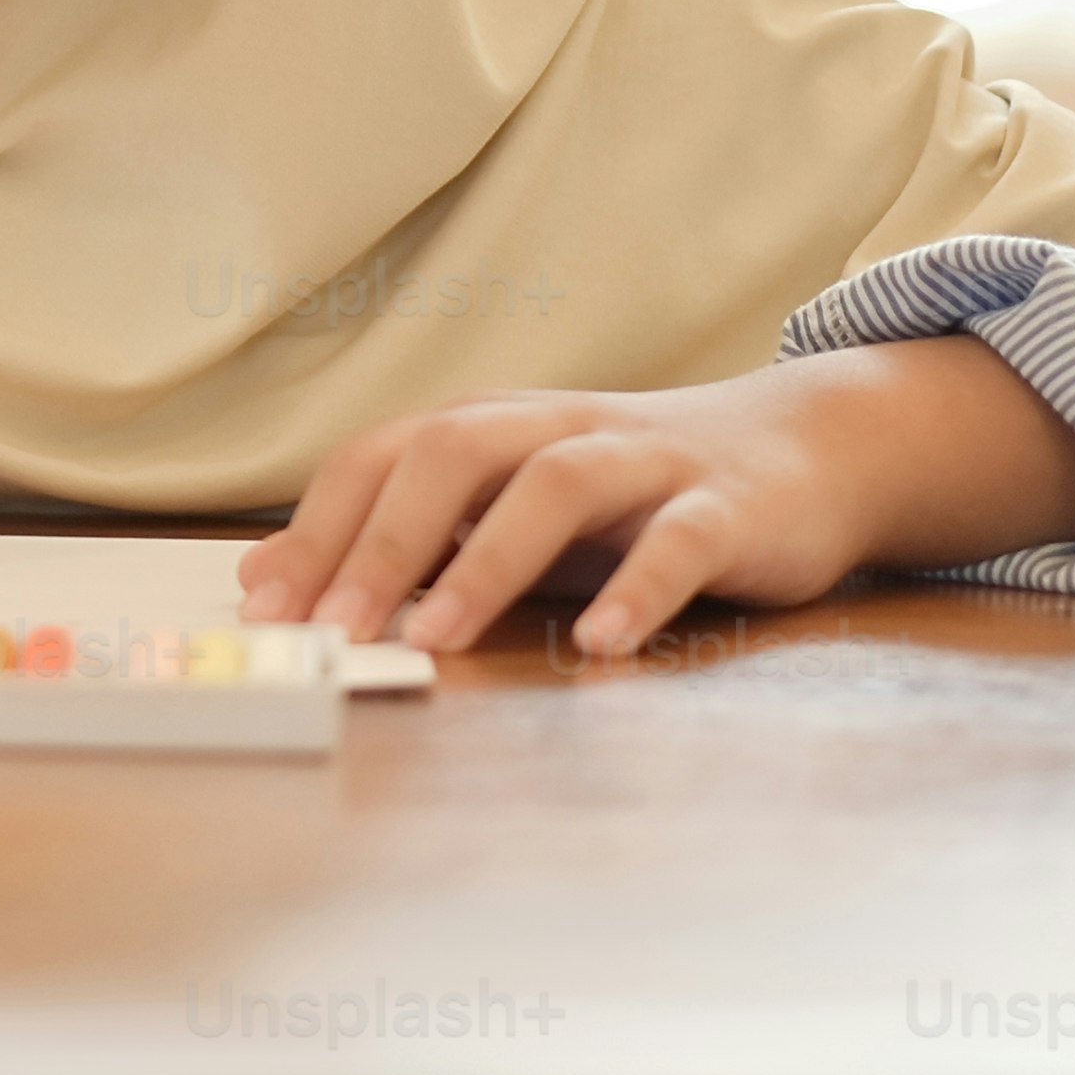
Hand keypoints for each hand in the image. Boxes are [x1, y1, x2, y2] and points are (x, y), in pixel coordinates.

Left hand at [243, 342, 1074, 661]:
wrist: (808, 448)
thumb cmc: (635, 494)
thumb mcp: (515, 505)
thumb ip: (415, 534)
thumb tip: (275, 575)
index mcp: (497, 428)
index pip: (385, 456)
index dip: (321, 525)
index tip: (266, 607)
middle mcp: (559, 429)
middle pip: (454, 453)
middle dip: (384, 541)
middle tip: (333, 630)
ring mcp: (647, 463)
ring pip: (556, 485)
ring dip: (488, 561)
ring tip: (439, 638)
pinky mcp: (729, 507)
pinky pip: (678, 542)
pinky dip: (637, 591)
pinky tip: (599, 645)